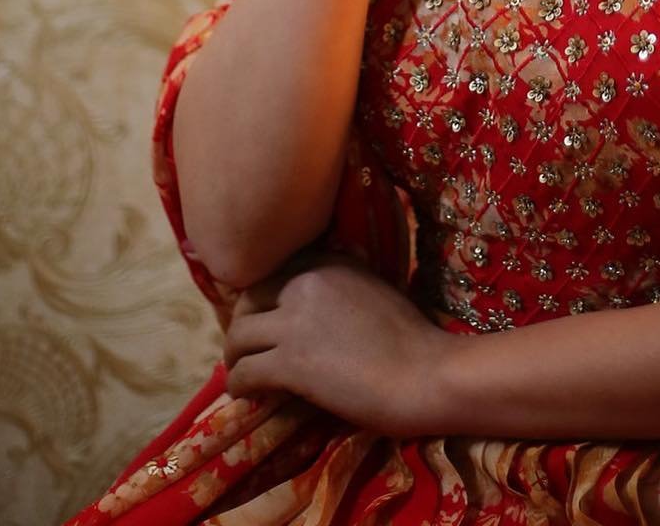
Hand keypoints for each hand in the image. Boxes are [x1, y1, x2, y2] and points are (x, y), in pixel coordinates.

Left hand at [222, 248, 458, 435]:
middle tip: (246, 347)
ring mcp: (295, 321)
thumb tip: (311, 301)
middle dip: (242, 324)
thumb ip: (340, 285)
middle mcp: (306, 282)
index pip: (274, 272)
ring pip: (237, 336)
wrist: (425, 373)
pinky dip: (239, 386)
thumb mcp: (374, 289)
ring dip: (234, 357)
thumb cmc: (412, 337)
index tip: (263, 318)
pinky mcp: (289, 362)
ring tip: (241, 372)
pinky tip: (248, 396)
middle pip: (248, 299)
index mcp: (330, 261)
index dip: (263, 298)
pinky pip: (244, 372)